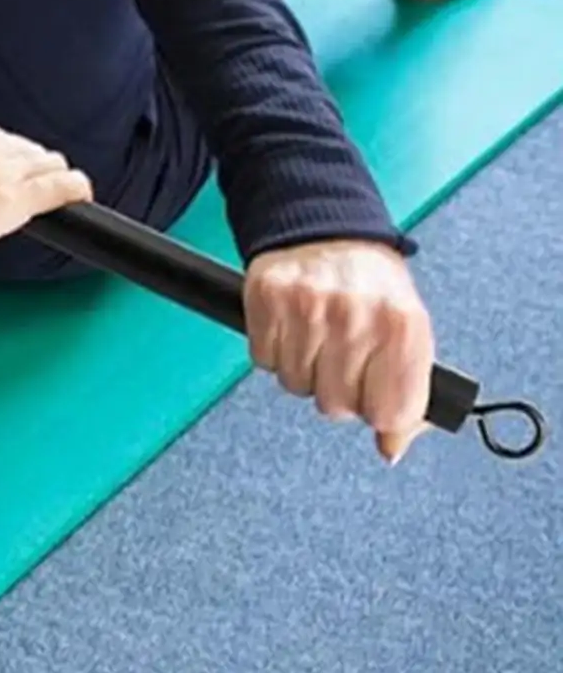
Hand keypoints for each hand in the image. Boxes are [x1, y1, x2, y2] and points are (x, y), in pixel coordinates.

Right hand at [0, 114, 91, 263]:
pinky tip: (81, 194)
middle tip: (26, 189)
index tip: (3, 173)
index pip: (3, 139)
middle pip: (30, 150)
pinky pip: (61, 187)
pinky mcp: (16, 198)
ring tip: (54, 194)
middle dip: (31, 169)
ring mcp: (5, 169)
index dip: (9, 160)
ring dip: (50, 179)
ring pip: (48, 165)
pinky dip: (75, 190)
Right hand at [245, 240, 433, 463]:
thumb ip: (408, 392)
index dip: (381, 412)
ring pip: (297, 386)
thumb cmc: (371, 282)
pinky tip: (292, 327)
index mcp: (403, 325)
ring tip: (317, 339)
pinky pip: (264, 360)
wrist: (325, 223)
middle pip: (338, 405)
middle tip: (343, 360)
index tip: (377, 397)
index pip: (391, 413)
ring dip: (304, 372)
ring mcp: (308, 306)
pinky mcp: (267, 298)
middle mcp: (356, 316)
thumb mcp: (409, 331)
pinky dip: (275, 352)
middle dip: (339, 392)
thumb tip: (391, 448)